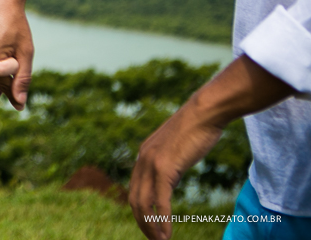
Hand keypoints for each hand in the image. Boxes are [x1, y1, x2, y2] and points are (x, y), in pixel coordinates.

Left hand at [128, 56, 294, 239]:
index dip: (140, 211)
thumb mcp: (176, 149)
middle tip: (154, 239)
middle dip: (142, 223)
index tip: (149, 226)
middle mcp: (142, 159)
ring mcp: (151, 162)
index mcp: (144, 155)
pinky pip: (159, 200)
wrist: (204, 112)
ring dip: (150, 226)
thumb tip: (169, 175)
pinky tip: (167, 234)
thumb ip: (168, 162)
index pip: (135, 189)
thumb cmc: (196, 129)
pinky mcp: (164, 167)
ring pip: (143, 203)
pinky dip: (161, 219)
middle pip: (134, 199)